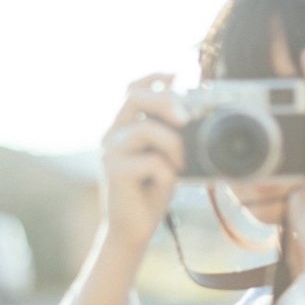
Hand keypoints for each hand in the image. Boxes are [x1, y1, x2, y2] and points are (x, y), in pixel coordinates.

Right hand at [99, 73, 189, 253]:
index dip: (153, 77)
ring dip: (172, 143)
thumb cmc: (149, 193)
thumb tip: (194, 114)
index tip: (177, 73)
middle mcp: (112, 135)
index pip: (132, 89)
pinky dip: (168, 171)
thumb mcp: (165, 158)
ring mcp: (110, 153)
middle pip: (134, 97)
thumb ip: (171, 136)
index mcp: (123, 127)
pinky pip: (151, 161)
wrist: (131, 231)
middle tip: (187, 116)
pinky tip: (167, 183)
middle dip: (165, 99)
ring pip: (145, 129)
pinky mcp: (114, 173)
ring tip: (180, 163)